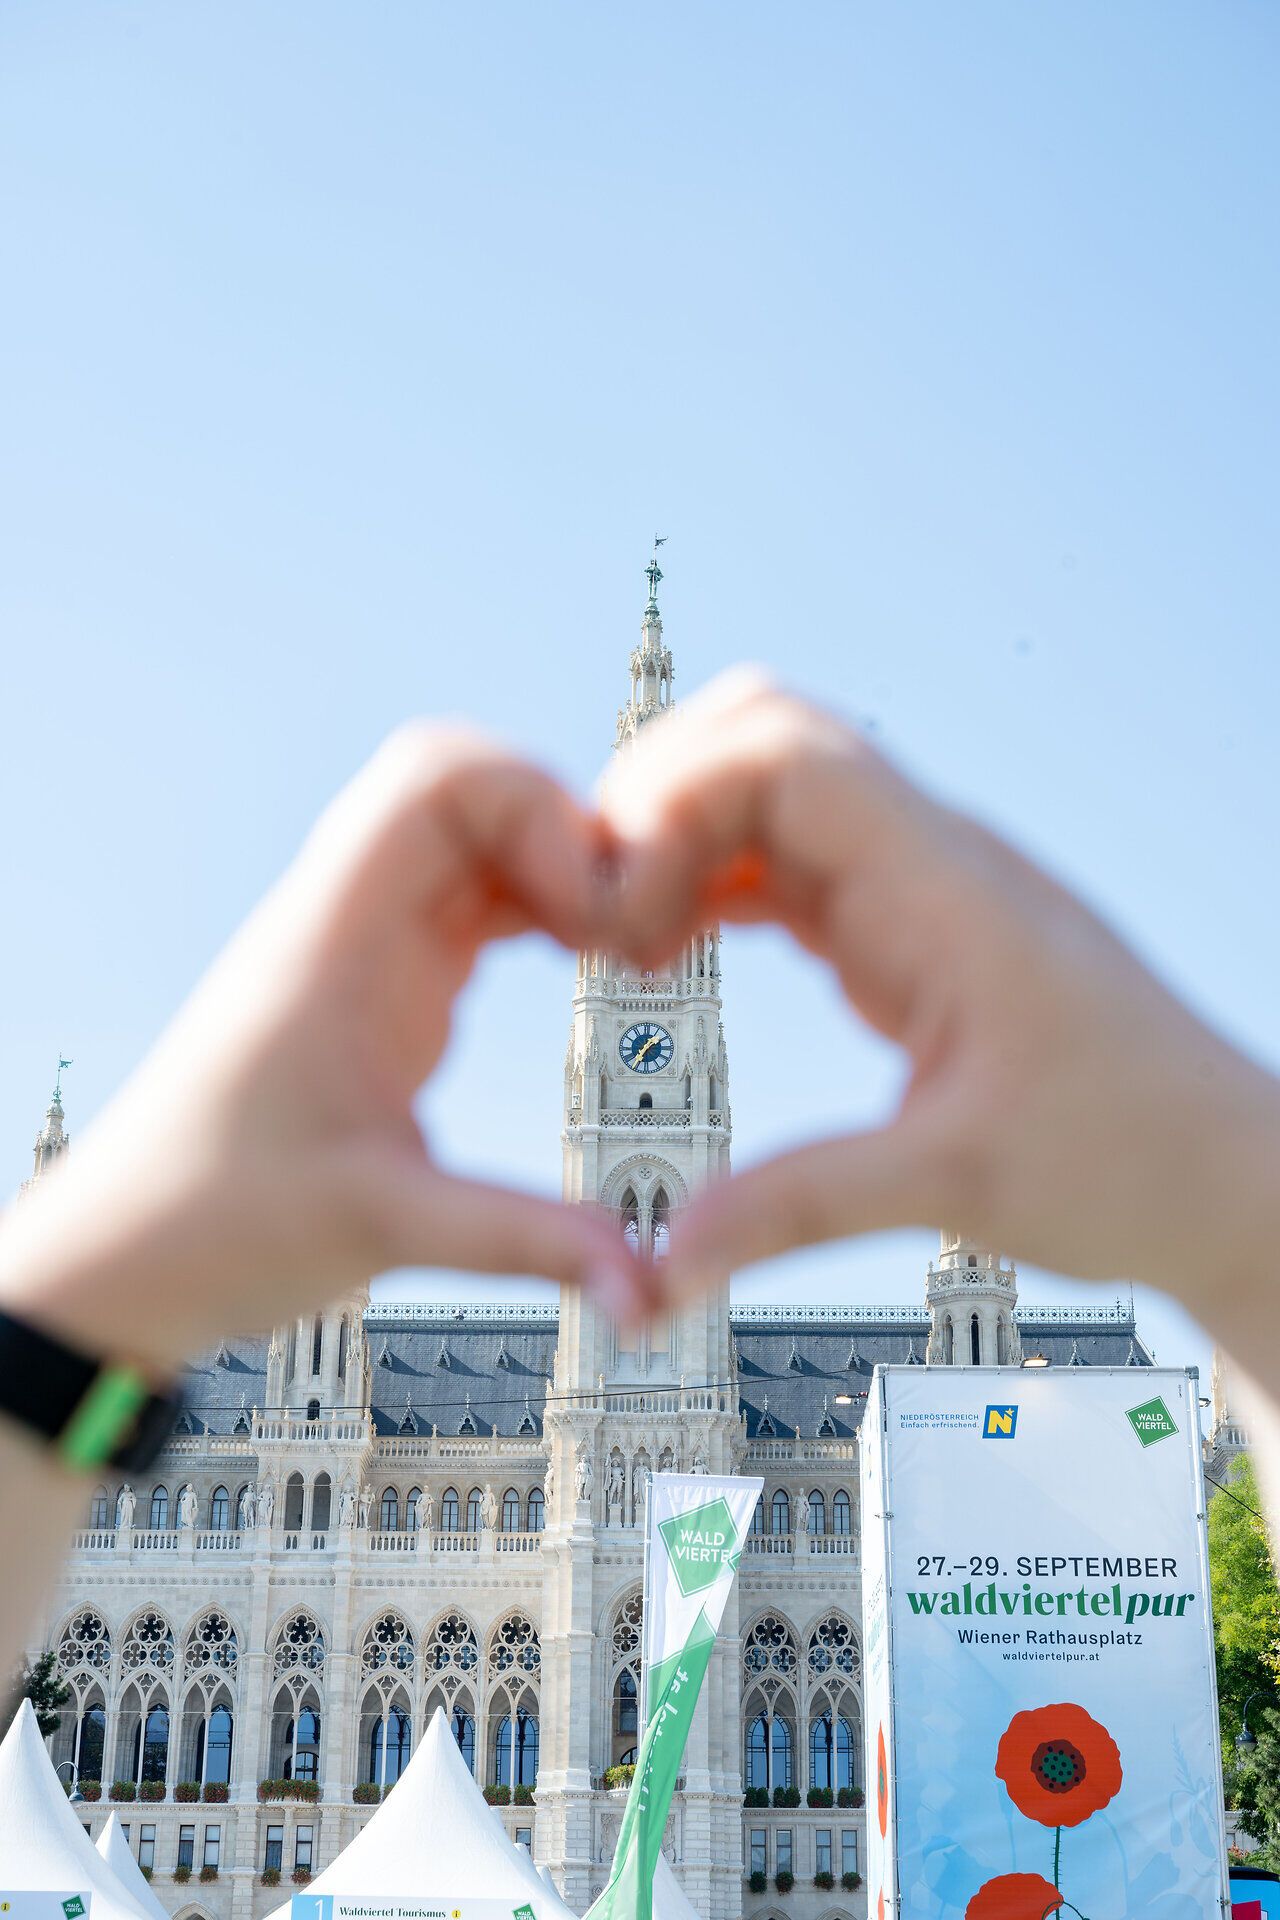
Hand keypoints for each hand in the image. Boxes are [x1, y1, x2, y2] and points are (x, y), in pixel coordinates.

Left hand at [0, 727, 638, 1374]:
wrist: (130, 1256)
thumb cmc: (217, 1225)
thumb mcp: (382, 1227)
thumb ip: (521, 1241)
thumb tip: (648, 1289)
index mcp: (334, 939)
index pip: (439, 779)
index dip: (541, 815)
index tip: (595, 918)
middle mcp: (348, 917)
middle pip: (471, 784)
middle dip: (567, 829)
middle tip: (627, 925)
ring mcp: (367, 940)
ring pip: (480, 834)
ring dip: (560, 869)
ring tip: (622, 949)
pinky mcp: (388, 976)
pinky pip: (477, 894)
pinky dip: (542, 908)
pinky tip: (584, 964)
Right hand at [603, 671, 1279, 1318]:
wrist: (1228, 1175)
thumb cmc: (1134, 1161)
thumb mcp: (959, 1183)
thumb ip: (800, 1207)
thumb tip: (664, 1261)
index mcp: (948, 891)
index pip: (785, 754)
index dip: (672, 805)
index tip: (623, 922)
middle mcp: (930, 860)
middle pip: (762, 734)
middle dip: (656, 799)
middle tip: (599, 915)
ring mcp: (918, 886)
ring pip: (767, 790)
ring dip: (678, 841)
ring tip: (620, 942)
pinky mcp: (907, 928)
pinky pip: (787, 863)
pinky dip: (711, 886)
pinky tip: (671, 954)